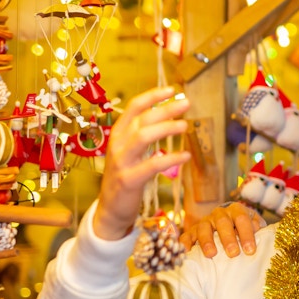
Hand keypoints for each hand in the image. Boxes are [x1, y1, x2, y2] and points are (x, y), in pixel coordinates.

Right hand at [93, 87, 190, 239]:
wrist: (111, 208)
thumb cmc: (126, 176)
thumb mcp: (129, 152)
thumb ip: (142, 135)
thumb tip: (167, 117)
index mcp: (117, 134)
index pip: (133, 107)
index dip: (153, 96)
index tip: (172, 90)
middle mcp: (117, 144)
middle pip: (142, 119)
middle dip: (165, 109)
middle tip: (187, 104)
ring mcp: (121, 162)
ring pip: (143, 136)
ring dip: (166, 128)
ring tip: (185, 126)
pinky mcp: (129, 180)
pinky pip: (152, 165)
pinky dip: (171, 158)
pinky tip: (186, 155)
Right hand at [179, 201, 264, 257]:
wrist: (228, 224)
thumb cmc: (244, 229)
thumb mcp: (255, 225)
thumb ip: (257, 227)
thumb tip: (257, 229)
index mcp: (236, 210)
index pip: (242, 219)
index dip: (246, 234)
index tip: (250, 250)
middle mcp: (219, 214)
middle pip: (222, 222)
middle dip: (228, 238)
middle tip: (233, 253)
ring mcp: (205, 222)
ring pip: (203, 228)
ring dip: (207, 241)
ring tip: (211, 254)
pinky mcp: (193, 231)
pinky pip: (187, 236)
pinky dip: (185, 243)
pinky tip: (187, 253)